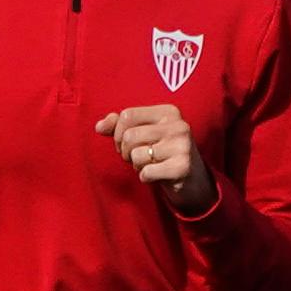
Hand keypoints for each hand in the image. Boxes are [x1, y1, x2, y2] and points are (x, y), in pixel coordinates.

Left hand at [91, 106, 217, 216]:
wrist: (191, 178)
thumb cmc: (161, 152)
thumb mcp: (143, 134)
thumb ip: (119, 126)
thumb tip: (99, 126)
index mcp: (168, 112)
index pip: (127, 115)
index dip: (118, 133)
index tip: (125, 143)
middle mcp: (178, 125)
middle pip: (129, 136)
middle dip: (125, 152)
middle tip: (137, 158)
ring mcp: (182, 146)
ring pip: (136, 155)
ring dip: (137, 165)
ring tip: (150, 165)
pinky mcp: (182, 167)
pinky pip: (146, 172)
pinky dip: (145, 177)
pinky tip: (157, 175)